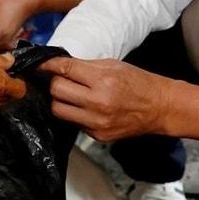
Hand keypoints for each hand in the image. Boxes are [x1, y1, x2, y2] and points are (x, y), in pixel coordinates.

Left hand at [39, 56, 172, 141]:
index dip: (48, 65)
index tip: (39, 63)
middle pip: (56, 91)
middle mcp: (98, 102)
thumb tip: (57, 64)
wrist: (160, 107)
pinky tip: (83, 107)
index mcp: (103, 80)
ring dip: (59, 100)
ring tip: (69, 94)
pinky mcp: (97, 136)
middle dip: (54, 82)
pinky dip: (73, 113)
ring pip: (58, 110)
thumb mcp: (113, 65)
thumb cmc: (138, 82)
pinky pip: (73, 123)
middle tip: (59, 79)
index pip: (65, 69)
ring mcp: (97, 122)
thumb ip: (84, 66)